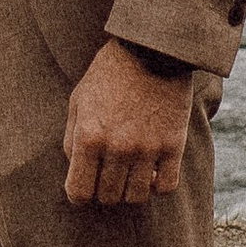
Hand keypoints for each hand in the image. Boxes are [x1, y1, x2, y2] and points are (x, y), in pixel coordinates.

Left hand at [62, 41, 193, 208]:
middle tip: (107, 177)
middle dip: (104, 192)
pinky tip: (153, 172)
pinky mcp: (173, 145)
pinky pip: (166, 187)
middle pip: (108, 198)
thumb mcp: (78, 100)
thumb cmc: (109, 74)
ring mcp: (147, 149)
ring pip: (136, 197)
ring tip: (129, 174)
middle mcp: (117, 148)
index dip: (78, 195)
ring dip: (130, 190)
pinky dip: (158, 186)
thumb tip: (75, 170)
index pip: (79, 192)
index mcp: (88, 137)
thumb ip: (72, 139)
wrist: (151, 49)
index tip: (83, 188)